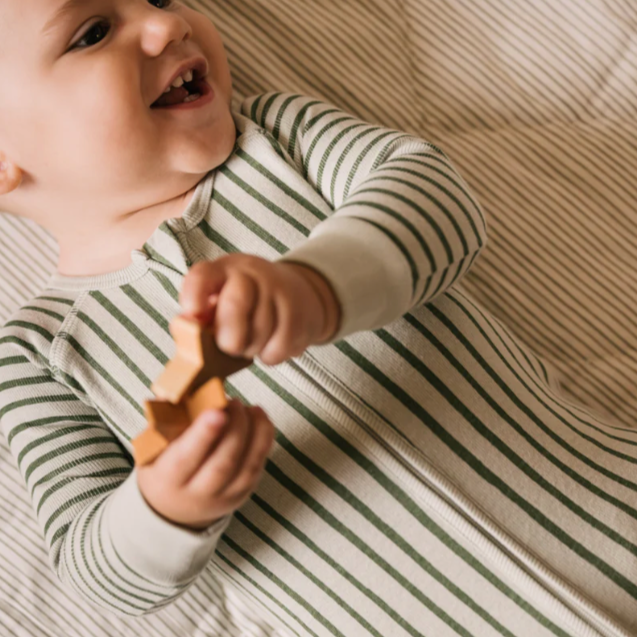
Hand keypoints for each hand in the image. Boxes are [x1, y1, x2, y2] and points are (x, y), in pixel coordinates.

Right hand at [136, 400, 274, 530]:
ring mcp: (223, 497)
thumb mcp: (154, 444)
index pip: (187, 458)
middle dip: (235, 429)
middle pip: (223, 463)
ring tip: (251, 408)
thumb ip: (166, 418)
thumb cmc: (162, 464)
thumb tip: (178, 387)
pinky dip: (264, 440)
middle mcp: (197, 493)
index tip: (218, 412)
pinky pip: (258, 467)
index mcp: (168, 479)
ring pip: (246, 467)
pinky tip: (260, 418)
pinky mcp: (242, 493)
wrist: (171, 506)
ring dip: (255, 433)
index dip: (204, 435)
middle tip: (234, 401)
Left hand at [179, 254, 340, 365]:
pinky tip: (270, 345)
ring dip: (251, 349)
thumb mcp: (222, 297)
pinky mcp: (299, 314)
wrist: (300, 293)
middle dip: (228, 336)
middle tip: (229, 347)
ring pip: (259, 331)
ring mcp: (279, 291)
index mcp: (224, 270)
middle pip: (236, 304)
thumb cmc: (250, 301)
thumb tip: (189, 333)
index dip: (194, 296)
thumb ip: (203, 314)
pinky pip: (279, 346)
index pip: (203, 275)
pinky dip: (270, 355)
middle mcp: (252, 274)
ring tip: (252, 342)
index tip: (193, 314)